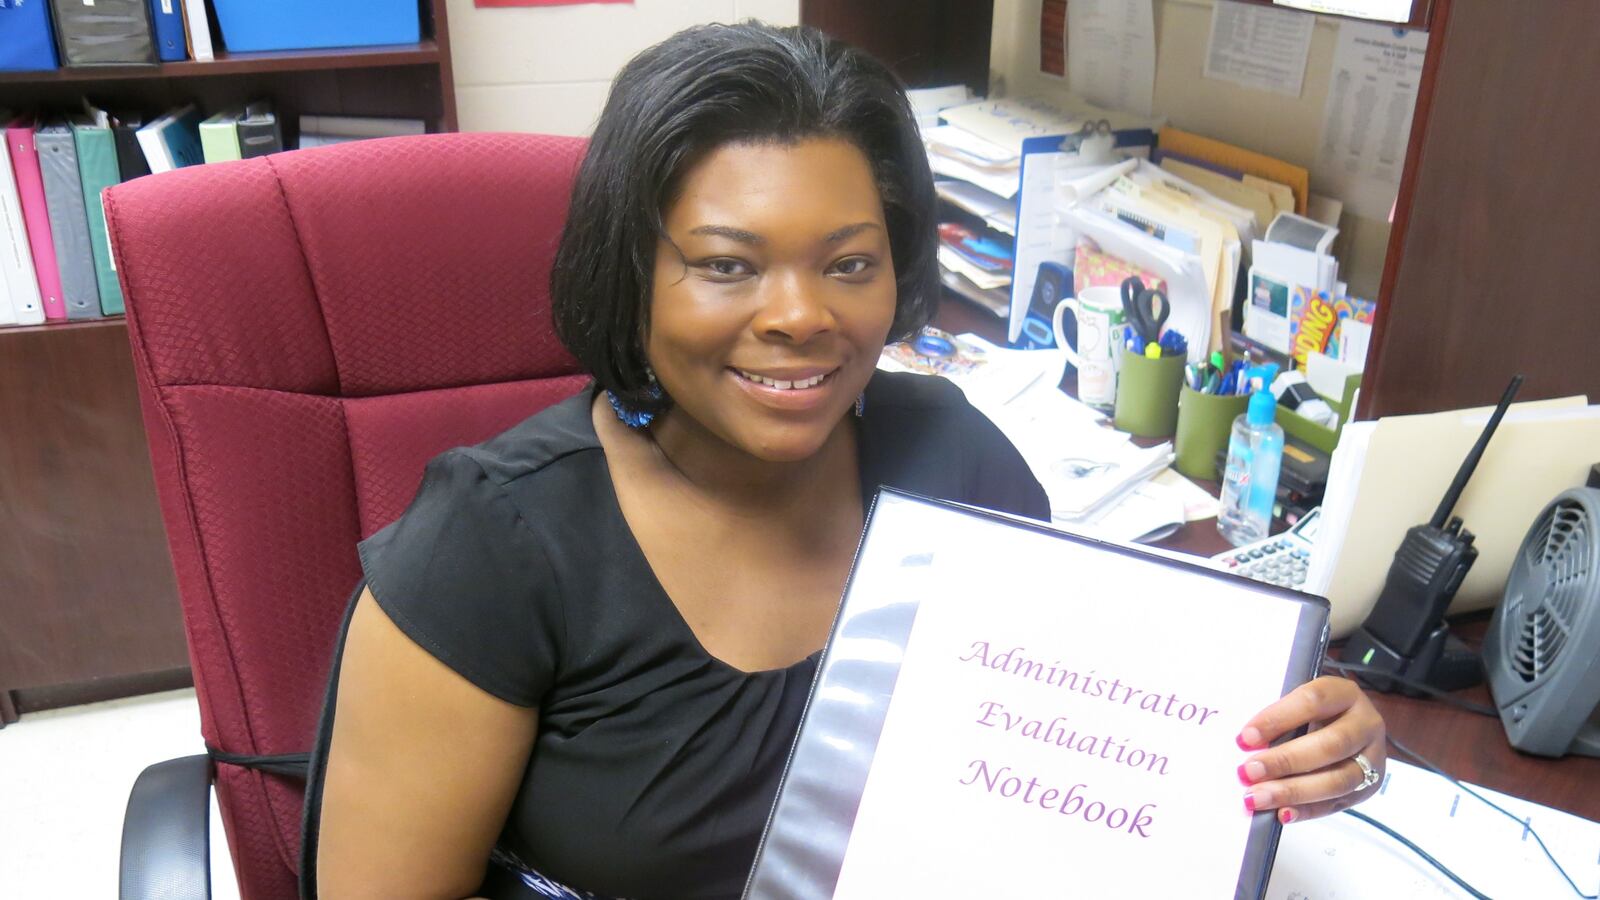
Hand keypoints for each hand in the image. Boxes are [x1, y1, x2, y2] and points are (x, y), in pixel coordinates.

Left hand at [1234, 675, 1385, 822]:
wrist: (1356, 725)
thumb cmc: (1318, 711)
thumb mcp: (1302, 701)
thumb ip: (1280, 719)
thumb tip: (1245, 744)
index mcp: (1345, 694)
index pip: (1312, 701)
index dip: (1277, 719)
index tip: (1245, 737)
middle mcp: (1365, 725)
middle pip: (1330, 745)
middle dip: (1285, 761)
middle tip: (1248, 771)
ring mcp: (1373, 758)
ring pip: (1338, 780)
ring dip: (1294, 792)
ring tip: (1259, 797)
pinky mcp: (1369, 787)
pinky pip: (1338, 803)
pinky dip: (1307, 810)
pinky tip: (1282, 813)